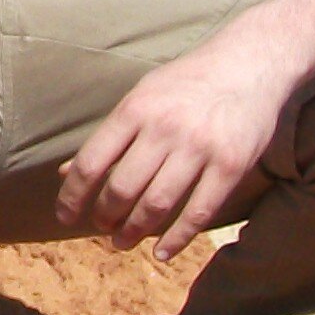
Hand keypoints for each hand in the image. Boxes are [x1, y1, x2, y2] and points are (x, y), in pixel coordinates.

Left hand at [58, 43, 290, 258]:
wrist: (250, 62)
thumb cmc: (186, 83)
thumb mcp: (141, 97)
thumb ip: (108, 137)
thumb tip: (65, 173)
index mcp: (135, 109)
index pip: (91, 163)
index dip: (73, 196)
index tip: (64, 216)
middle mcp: (165, 128)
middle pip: (122, 188)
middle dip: (104, 216)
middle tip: (101, 227)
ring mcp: (200, 148)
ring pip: (157, 204)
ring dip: (134, 231)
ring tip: (122, 241)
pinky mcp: (231, 166)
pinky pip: (199, 212)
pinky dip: (177, 239)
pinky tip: (161, 253)